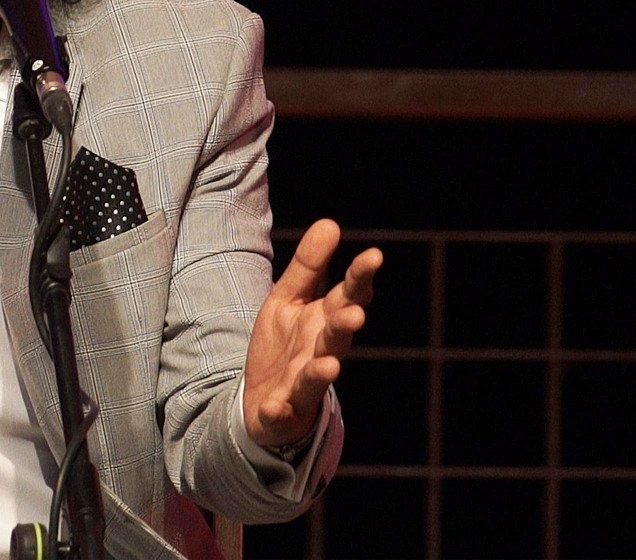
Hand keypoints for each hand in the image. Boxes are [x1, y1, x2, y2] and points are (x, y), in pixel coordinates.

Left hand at [242, 218, 381, 448]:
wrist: (262, 398)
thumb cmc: (285, 344)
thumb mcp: (288, 297)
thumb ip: (309, 265)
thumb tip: (330, 223)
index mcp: (325, 320)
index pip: (349, 295)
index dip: (361, 277)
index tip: (374, 256)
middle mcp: (321, 350)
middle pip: (336, 336)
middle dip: (345, 326)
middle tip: (353, 314)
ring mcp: (303, 383)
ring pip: (316, 377)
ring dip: (322, 371)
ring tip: (329, 364)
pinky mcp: (282, 410)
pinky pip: (280, 412)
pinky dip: (278, 411)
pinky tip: (274, 406)